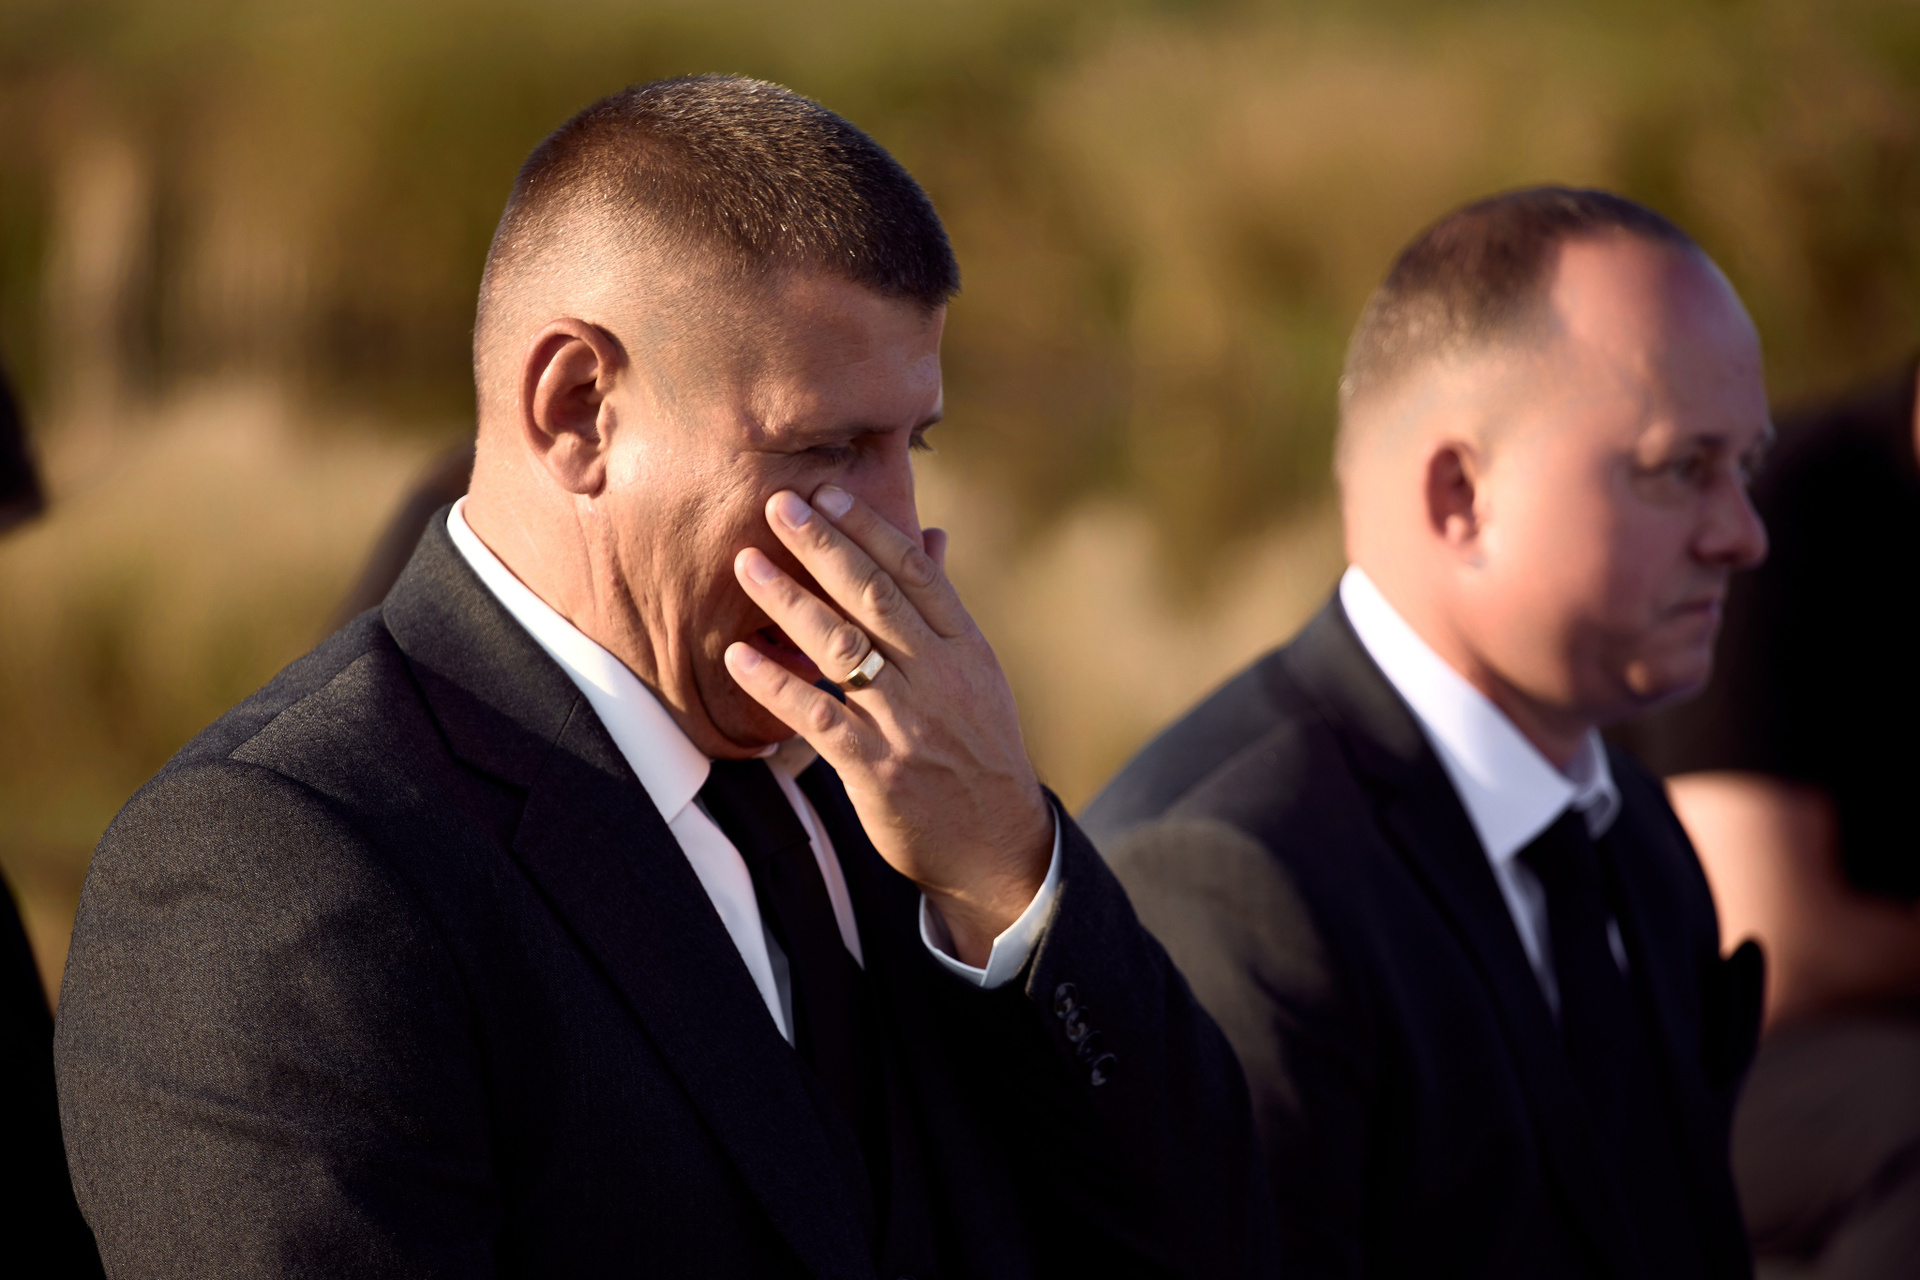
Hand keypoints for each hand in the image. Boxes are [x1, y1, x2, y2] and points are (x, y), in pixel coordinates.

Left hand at [724, 485, 1052, 965]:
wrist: (997, 845)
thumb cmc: (978, 753)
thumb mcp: (976, 677)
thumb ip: (943, 611)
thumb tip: (933, 536)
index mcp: (965, 649)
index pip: (915, 573)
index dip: (870, 528)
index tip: (828, 493)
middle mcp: (940, 677)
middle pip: (876, 596)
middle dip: (823, 546)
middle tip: (778, 504)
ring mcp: (908, 722)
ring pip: (843, 647)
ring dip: (790, 601)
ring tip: (747, 564)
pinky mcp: (877, 768)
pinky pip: (817, 716)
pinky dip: (775, 684)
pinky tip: (739, 656)